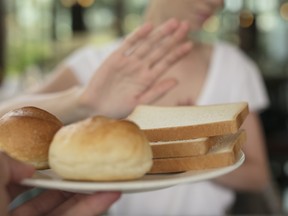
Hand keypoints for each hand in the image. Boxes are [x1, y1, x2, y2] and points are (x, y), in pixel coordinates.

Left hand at [0, 152, 120, 215]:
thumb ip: (5, 161)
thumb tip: (28, 167)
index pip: (16, 183)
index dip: (37, 170)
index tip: (56, 160)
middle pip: (45, 196)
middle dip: (68, 181)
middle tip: (87, 169)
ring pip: (64, 209)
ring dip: (87, 193)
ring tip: (106, 179)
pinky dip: (91, 207)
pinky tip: (107, 195)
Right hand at [80, 18, 191, 117]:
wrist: (96, 107)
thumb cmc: (118, 108)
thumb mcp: (140, 103)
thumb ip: (157, 91)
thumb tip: (176, 81)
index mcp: (148, 79)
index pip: (166, 63)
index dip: (178, 53)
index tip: (190, 45)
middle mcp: (141, 68)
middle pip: (160, 50)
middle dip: (173, 38)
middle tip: (186, 26)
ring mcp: (129, 61)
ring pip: (147, 44)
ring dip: (160, 34)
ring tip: (173, 23)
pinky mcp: (116, 58)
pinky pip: (128, 44)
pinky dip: (138, 35)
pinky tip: (149, 27)